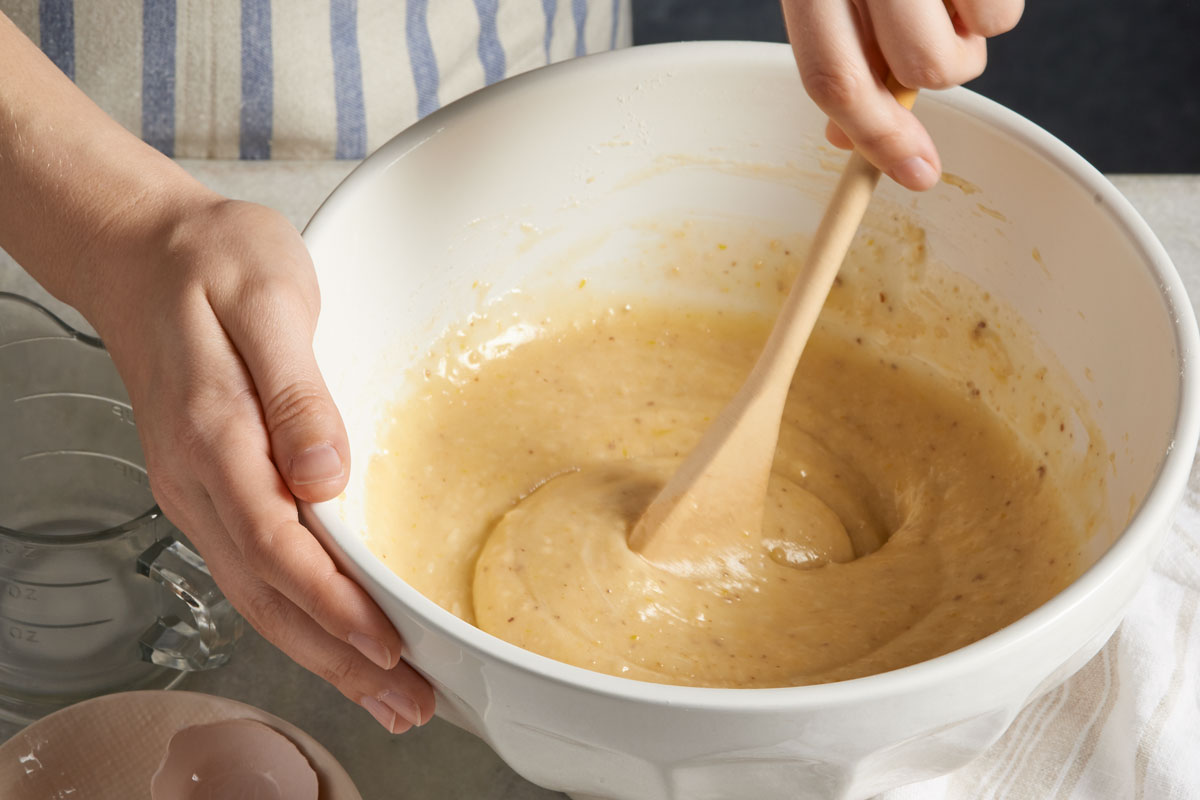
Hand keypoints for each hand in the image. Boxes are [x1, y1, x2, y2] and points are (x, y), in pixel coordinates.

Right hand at [84, 194, 434, 733]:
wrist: (143, 252)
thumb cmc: (214, 263)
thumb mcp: (270, 301)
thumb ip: (299, 391)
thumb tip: (325, 474)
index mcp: (217, 434)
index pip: (279, 546)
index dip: (334, 606)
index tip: (387, 644)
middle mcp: (198, 478)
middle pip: (269, 594)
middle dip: (339, 658)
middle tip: (406, 702)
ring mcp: (196, 489)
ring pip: (256, 594)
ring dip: (319, 653)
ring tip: (382, 693)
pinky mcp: (207, 487)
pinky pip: (248, 569)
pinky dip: (293, 618)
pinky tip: (328, 637)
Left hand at [782, 0, 1023, 189]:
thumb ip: (839, 55)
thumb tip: (846, 139)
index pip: (835, 79)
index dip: (874, 136)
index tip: (915, 174)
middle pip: (916, 73)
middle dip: (930, 74)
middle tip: (928, 34)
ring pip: (965, 52)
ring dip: (968, 39)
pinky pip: (1003, 15)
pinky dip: (992, 9)